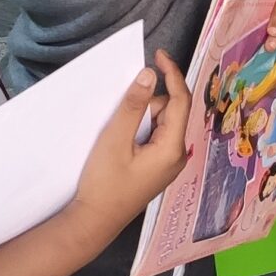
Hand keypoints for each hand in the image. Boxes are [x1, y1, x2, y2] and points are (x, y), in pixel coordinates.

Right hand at [73, 51, 190, 237]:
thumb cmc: (104, 183)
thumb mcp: (115, 140)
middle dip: (149, 102)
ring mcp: (169, 163)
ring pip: (162, 123)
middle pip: (171, 111)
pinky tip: (124, 139)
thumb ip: (133, 106)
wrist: (94, 222)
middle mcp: (177, 155)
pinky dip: (142, 128)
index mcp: (172, 148)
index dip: (172, 74)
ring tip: (118, 133)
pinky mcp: (158, 168)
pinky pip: (156, 137)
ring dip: (143, 117)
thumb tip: (149, 75)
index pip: (181, 101)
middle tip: (121, 113)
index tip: (158, 53)